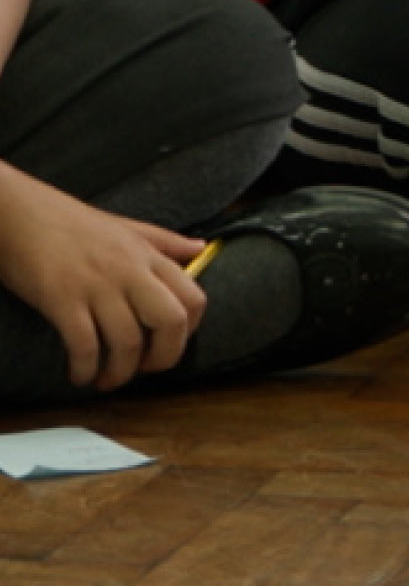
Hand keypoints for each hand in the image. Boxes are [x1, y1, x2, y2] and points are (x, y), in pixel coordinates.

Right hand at [0, 174, 204, 390]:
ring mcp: (97, 286)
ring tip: (106, 380)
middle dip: (164, 357)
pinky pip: (85, 345)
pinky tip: (78, 375)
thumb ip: (165, 242)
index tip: (170, 345)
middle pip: (170, 322)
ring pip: (128, 341)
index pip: (193, 297)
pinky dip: (84, 369)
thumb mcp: (127, 227)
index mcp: (149, 255)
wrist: (20, 215)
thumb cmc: (72, 223)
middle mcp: (130, 271)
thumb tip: (201, 248)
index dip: (190, 331)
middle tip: (145, 370)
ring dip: (119, 372)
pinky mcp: (62, 300)